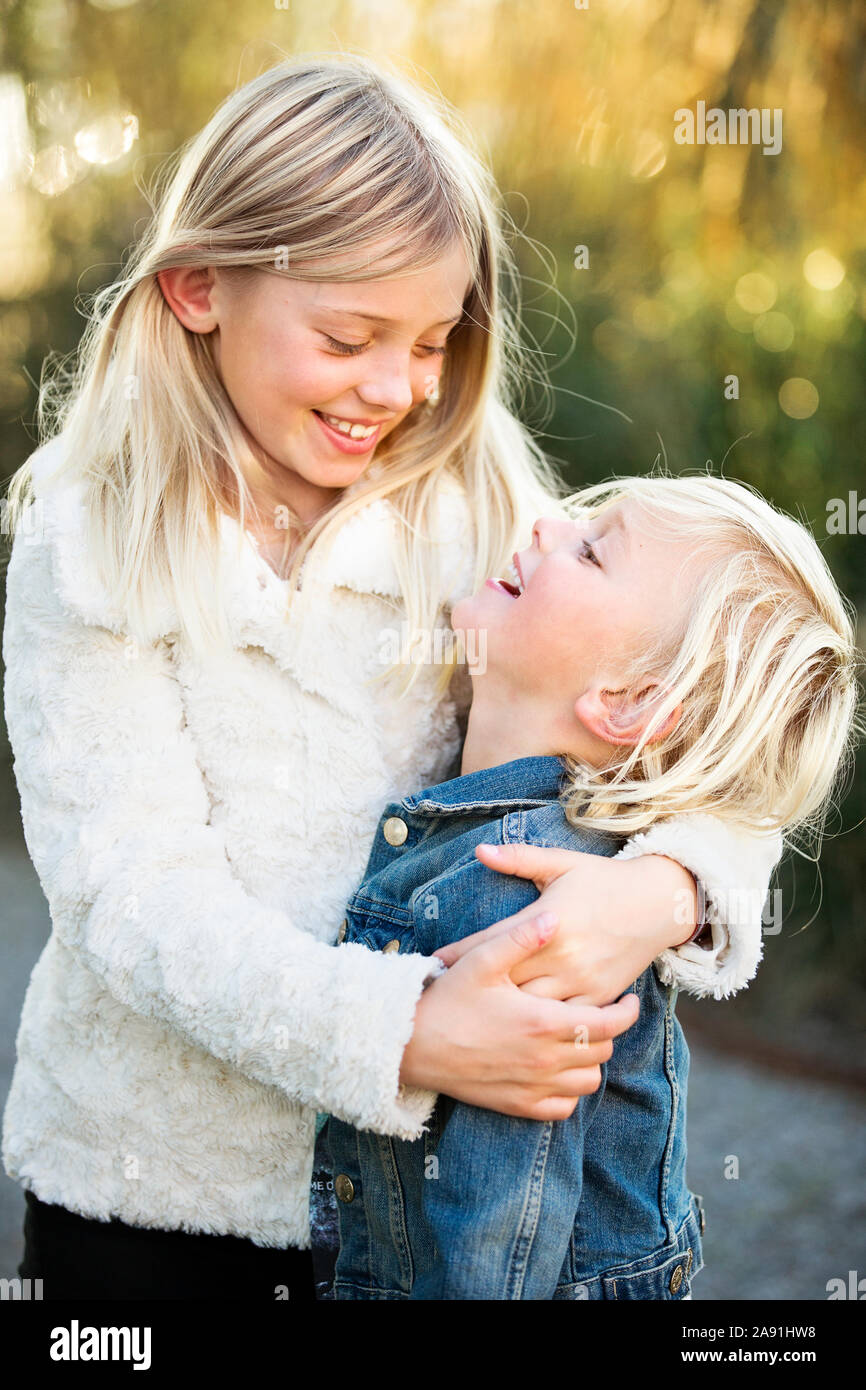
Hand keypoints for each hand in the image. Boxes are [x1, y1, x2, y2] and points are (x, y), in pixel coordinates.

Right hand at [400, 914, 639, 1120]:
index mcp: (543, 1022)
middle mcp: (545, 1060)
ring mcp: (532, 1087)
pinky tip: (557, 1069)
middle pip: (603, 1052)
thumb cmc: (446, 1000)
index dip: (627, 1012)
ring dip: (591, 1061)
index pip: (609, 1024)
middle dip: (608, 1031)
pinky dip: (569, 1091)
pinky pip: (563, 1107)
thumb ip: (521, 937)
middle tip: (600, 1012)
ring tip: (579, 1039)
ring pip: (589, 1082)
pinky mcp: (517, 1106)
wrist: (410, 1046)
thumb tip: (554, 917)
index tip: (628, 1000)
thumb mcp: (481, 959)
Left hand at [433, 845, 697, 1005]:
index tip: (432, 964)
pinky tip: (516, 1033)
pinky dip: (540, 1028)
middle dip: (474, 988)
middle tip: (441, 999)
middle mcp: (561, 954)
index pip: (492, 941)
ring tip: (470, 1019)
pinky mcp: (597, 998)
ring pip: (531, 1008)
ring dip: (502, 1013)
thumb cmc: (604, 880)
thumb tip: (480, 850)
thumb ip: (519, 858)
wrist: (659, 904)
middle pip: (506, 980)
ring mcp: (580, 980)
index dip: (459, 954)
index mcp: (548, 919)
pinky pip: (564, 1023)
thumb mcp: (562, 864)